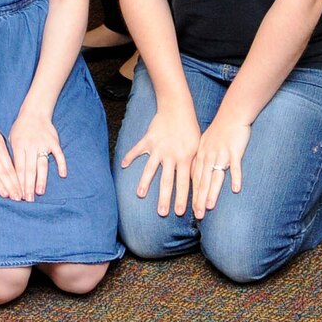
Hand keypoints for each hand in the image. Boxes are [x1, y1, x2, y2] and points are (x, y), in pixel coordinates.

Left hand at [7, 107, 66, 199]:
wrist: (35, 112)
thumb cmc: (21, 128)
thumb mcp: (11, 139)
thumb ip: (13, 155)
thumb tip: (11, 175)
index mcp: (18, 146)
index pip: (18, 168)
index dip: (18, 182)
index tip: (18, 195)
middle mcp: (30, 146)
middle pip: (29, 169)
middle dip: (28, 185)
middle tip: (28, 199)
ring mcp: (43, 144)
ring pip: (42, 164)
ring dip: (41, 179)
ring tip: (39, 192)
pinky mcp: (54, 142)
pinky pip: (59, 154)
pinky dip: (61, 164)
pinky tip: (62, 175)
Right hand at [120, 103, 200, 217]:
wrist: (177, 108)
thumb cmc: (190, 129)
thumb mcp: (198, 146)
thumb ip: (195, 164)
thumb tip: (198, 183)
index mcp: (185, 158)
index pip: (185, 183)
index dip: (182, 199)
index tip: (180, 213)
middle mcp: (171, 155)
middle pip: (167, 181)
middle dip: (165, 198)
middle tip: (162, 212)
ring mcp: (158, 148)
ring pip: (150, 169)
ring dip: (145, 183)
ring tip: (140, 195)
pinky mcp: (148, 140)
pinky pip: (137, 150)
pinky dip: (129, 157)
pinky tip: (123, 165)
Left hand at [191, 116, 251, 219]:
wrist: (232, 115)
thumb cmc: (219, 131)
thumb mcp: (204, 144)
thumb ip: (201, 160)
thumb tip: (195, 176)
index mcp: (201, 156)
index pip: (195, 179)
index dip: (192, 195)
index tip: (189, 210)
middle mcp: (208, 156)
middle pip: (203, 181)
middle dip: (199, 199)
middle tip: (197, 215)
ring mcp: (221, 154)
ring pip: (215, 176)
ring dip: (212, 192)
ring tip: (209, 206)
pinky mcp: (234, 151)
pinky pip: (235, 166)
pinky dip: (235, 177)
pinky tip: (236, 189)